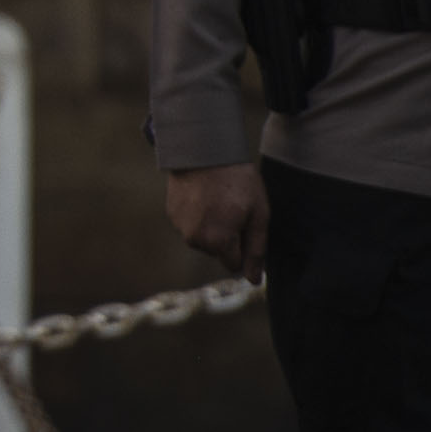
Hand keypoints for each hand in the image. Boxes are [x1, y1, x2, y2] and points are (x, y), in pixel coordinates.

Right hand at [163, 162, 269, 281]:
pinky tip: (203, 195)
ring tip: (217, 199)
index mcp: (219, 242)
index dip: (244, 246)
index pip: (234, 264)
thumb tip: (253, 280)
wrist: (204, 151)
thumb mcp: (259, 214)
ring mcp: (180, 227)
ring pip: (203, 239)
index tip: (247, 224)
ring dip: (211, 226)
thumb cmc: (239, 182)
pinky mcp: (171, 214)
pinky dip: (198, 215)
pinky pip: (189, 225)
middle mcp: (195, 241)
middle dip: (227, 237)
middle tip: (233, 208)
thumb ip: (256, 250)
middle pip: (217, 252)